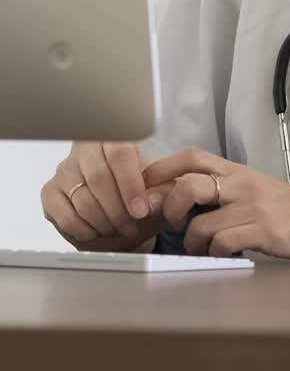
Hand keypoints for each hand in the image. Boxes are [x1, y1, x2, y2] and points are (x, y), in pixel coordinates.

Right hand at [41, 142, 173, 251]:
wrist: (123, 215)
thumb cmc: (141, 197)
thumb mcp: (158, 191)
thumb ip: (160, 192)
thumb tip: (150, 202)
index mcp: (114, 138)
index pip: (119, 154)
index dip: (131, 185)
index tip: (140, 211)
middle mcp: (85, 150)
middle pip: (98, 177)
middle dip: (118, 209)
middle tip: (131, 225)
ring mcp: (64, 170)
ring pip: (82, 199)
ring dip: (104, 222)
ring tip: (118, 229)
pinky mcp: (50, 193)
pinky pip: (66, 217)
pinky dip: (86, 231)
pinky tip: (98, 232)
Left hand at [143, 148, 289, 261]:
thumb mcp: (257, 192)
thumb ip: (224, 192)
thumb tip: (180, 201)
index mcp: (238, 172)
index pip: (190, 157)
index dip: (160, 170)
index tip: (145, 189)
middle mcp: (243, 184)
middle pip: (187, 182)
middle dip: (168, 205)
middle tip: (172, 223)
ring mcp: (253, 207)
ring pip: (200, 221)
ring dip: (192, 242)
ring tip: (202, 250)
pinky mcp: (265, 231)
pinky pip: (223, 243)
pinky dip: (216, 254)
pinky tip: (227, 256)